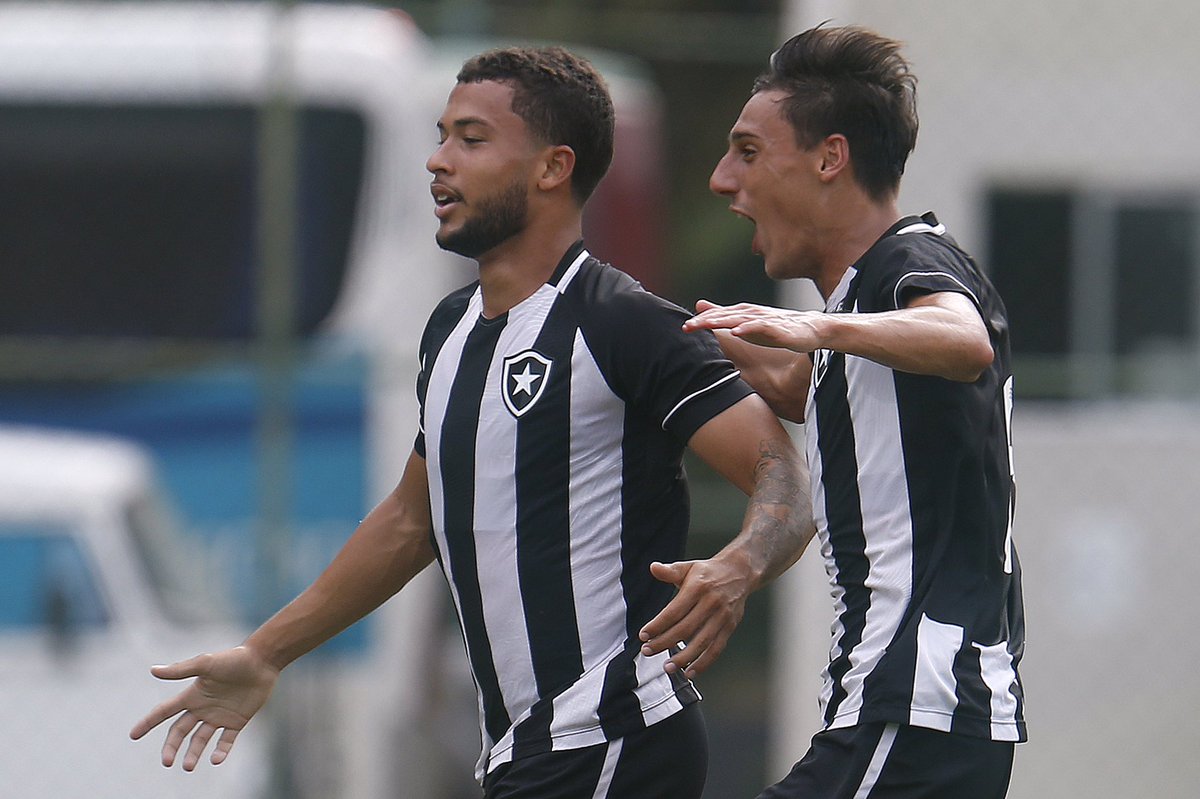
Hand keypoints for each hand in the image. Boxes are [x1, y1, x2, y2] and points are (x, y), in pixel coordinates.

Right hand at [129, 645, 278, 770]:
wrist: (263, 661)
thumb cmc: (234, 659)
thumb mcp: (206, 663)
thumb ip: (181, 670)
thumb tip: (153, 670)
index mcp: (192, 695)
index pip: (164, 711)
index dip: (148, 722)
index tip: (133, 735)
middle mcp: (203, 708)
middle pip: (180, 731)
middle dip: (171, 747)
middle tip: (167, 762)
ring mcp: (219, 716)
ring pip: (200, 740)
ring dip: (193, 753)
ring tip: (188, 766)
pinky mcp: (237, 721)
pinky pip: (225, 741)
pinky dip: (220, 751)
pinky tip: (216, 759)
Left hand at [638, 556, 751, 677]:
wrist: (740, 572)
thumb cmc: (708, 572)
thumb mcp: (689, 567)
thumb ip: (670, 571)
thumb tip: (653, 567)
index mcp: (698, 587)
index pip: (674, 610)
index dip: (658, 625)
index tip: (643, 635)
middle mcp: (711, 602)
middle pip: (685, 628)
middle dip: (664, 642)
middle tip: (648, 651)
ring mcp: (722, 616)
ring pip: (702, 642)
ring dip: (684, 657)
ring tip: (668, 667)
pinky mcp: (730, 627)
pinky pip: (716, 648)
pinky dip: (704, 663)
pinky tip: (690, 672)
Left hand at [683, 300, 825, 352]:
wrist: (810, 328)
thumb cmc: (776, 326)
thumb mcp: (745, 321)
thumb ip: (723, 315)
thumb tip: (699, 306)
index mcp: (742, 313)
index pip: (717, 316)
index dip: (700, 322)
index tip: (683, 327)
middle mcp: (750, 313)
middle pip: (724, 317)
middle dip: (704, 322)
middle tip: (686, 327)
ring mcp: (764, 319)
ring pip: (739, 320)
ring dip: (721, 322)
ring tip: (704, 326)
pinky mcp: (777, 328)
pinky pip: (761, 327)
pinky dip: (748, 328)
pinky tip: (736, 332)